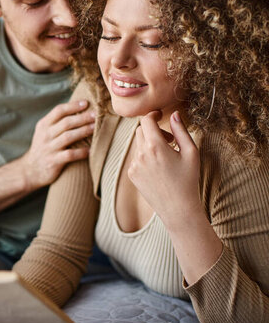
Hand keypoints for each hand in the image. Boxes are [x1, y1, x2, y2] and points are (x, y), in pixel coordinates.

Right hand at [22, 99, 94, 188]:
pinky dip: (81, 152)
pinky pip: (70, 155)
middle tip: (96, 114)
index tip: (86, 103)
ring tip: (95, 128)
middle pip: (66, 122)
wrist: (30, 170)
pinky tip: (90, 150)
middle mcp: (46, 135)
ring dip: (83, 131)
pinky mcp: (53, 161)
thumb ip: (57, 122)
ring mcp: (49, 148)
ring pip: (68, 137)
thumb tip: (78, 110)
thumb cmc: (43, 148)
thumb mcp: (44, 132)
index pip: (58, 111)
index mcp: (43, 125)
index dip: (73, 106)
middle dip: (83, 117)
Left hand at [127, 110, 200, 232]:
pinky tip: (159, 168)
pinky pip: (136, 158)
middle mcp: (141, 154)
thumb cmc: (188, 180)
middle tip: (170, 140)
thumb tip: (173, 114)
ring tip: (166, 156)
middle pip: (141, 131)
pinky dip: (145, 157)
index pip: (146, 120)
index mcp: (155, 146)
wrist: (178, 209)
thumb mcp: (190, 152)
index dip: (153, 114)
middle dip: (153, 130)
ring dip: (150, 144)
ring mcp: (134, 165)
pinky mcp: (131, 174)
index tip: (159, 115)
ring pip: (138, 144)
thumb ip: (181, 130)